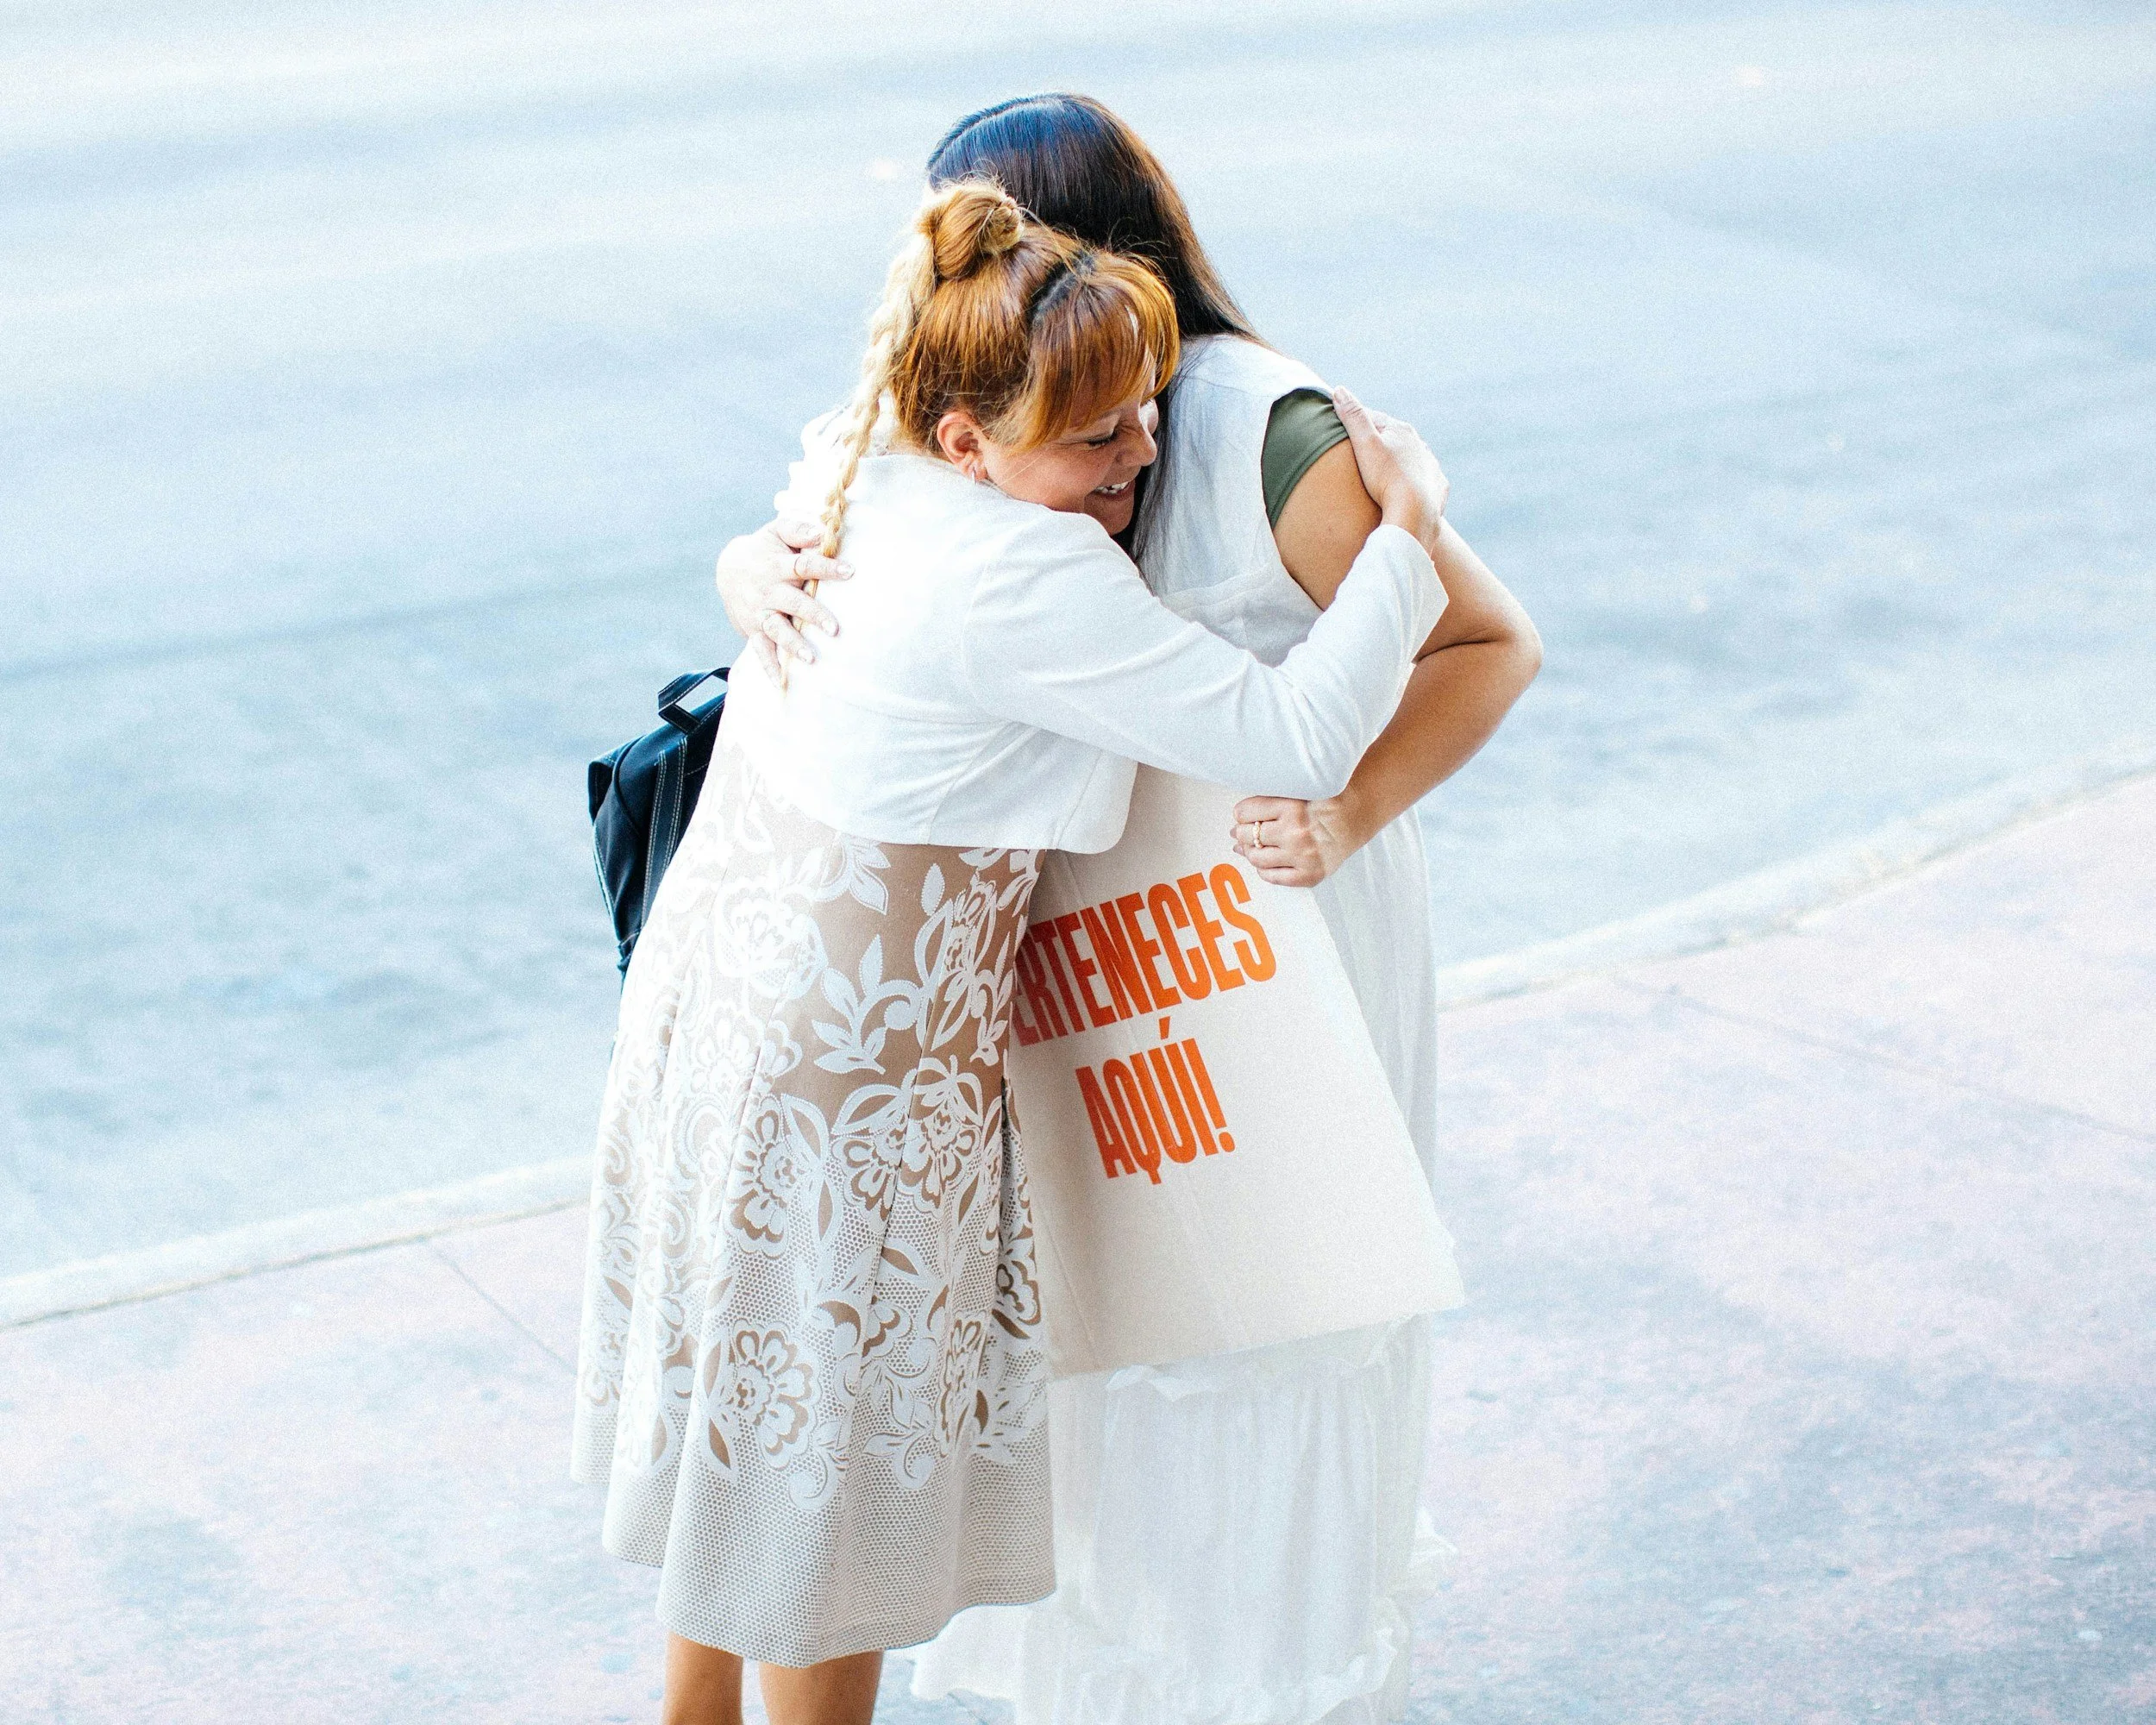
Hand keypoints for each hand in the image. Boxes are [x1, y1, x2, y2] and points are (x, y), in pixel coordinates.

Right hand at [714, 518, 851, 677]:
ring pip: (777, 629)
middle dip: (812, 615)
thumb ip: (797, 530)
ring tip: (810, 658)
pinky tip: (780, 683)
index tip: (850, 572)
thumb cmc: (764, 549)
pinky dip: (768, 666)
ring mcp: (760, 612)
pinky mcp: (753, 629)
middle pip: (792, 602)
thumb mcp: (776, 532)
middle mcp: (768, 591)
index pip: (804, 565)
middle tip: (834, 629)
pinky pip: (760, 650)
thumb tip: (821, 531)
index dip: (826, 568)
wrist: (728, 569)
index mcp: (777, 565)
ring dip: (792, 644)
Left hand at [1230, 794, 1362, 887]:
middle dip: (1242, 833)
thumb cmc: (1321, 803)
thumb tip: (1237, 821)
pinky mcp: (1309, 875)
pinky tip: (1266, 861)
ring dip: (1249, 851)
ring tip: (1252, 846)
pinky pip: (1272, 877)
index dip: (1241, 813)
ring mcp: (1302, 856)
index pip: (1245, 812)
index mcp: (1292, 807)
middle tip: (1244, 832)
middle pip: (1248, 835)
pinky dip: (1263, 869)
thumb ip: (1269, 802)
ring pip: (1256, 858)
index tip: (1243, 815)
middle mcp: (1296, 832)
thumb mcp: (1296, 793)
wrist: (1353, 819)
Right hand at [1332, 387, 1447, 555]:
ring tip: (1385, 471)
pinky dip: (1415, 482)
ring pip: (1412, 459)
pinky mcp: (1437, 488)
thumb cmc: (1386, 479)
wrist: (1415, 514)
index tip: (1341, 426)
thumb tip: (1340, 389)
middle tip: (1361, 451)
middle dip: (1380, 441)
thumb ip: (1353, 417)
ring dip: (1400, 461)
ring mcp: (1430, 467)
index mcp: (1402, 430)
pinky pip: (1425, 481)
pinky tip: (1409, 490)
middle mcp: (1420, 445)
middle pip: (1395, 438)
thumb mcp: (1364, 444)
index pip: (1374, 419)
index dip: (1356, 422)